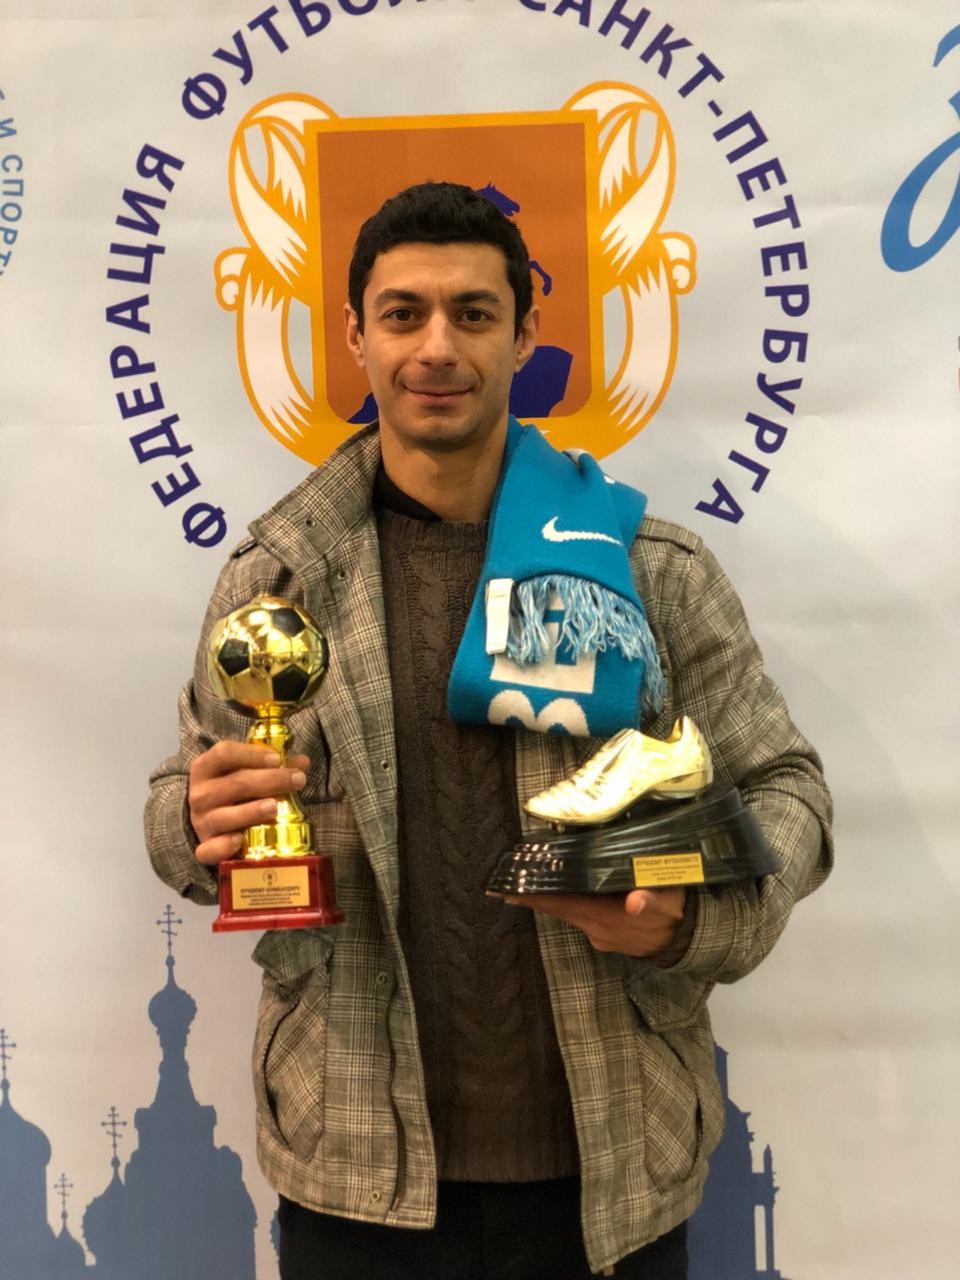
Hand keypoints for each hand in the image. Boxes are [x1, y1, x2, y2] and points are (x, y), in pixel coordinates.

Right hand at [188, 741, 309, 865]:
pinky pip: (209, 850)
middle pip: (236, 783)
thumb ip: (272, 766)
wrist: (209, 822)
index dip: (251, 754)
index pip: (224, 753)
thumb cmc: (232, 792)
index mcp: (206, 768)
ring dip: (251, 811)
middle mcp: (200, 794)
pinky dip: (223, 846)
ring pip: (224, 816)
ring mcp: (201, 822)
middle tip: (297, 780)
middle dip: (270, 780)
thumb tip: (302, 762)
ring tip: (274, 807)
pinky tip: (239, 840)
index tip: (278, 759)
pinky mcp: (204, 848)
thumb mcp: (245, 773)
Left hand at [497, 887, 685, 957]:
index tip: (507, 893)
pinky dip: (570, 903)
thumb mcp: (668, 900)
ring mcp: (599, 935)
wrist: (686, 941)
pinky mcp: (604, 937)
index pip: (562, 905)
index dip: (535, 899)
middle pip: (558, 909)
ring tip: (532, 882)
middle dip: (534, 896)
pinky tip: (566, 890)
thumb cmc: (674, 911)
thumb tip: (635, 901)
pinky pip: (581, 916)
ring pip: (568, 913)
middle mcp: (597, 929)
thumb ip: (651, 899)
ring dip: (551, 900)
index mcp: (607, 916)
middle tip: (509, 882)